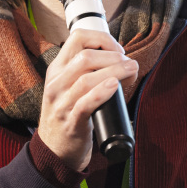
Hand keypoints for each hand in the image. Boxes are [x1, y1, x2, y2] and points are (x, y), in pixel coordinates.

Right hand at [36, 29, 137, 171]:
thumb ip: (89, 72)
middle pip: (86, 57)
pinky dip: (101, 93)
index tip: (119, 50)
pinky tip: (114, 87)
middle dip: (114, 56)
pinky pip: (85, 103)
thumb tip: (126, 62)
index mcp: (57, 69)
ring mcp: (61, 102)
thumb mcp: (69, 87)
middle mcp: (56, 82)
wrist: (55, 149)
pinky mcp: (70, 122)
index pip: (77, 38)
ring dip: (115, 71)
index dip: (102, 39)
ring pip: (87, 78)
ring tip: (131, 71)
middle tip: (130, 64)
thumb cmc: (69, 115)